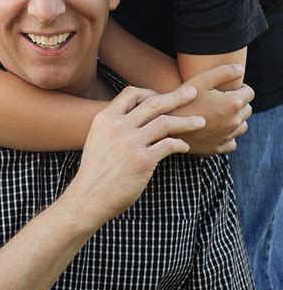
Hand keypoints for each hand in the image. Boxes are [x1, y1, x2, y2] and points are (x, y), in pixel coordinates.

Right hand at [68, 84, 203, 227]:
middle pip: (153, 103)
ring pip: (165, 122)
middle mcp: (118, 126)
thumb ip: (114, 125)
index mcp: (105, 118)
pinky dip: (180, 144)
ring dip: (186, 121)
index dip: (149, 92)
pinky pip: (169, 145)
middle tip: (192, 92)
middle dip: (176, 96)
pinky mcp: (143, 161)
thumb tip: (134, 117)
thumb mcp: (97, 138)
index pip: (131, 93)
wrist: (89, 197)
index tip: (162, 97)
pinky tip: (185, 146)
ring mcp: (131, 143)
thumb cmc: (95, 170)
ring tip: (201, 121)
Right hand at [172, 65, 253, 154]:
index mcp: (232, 103)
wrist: (164, 125)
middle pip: (247, 109)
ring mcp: (226, 137)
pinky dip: (227, 136)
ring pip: (242, 126)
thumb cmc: (183, 99)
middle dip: (238, 103)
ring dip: (235, 119)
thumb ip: (224, 72)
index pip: (249, 93)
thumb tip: (241, 69)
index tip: (226, 88)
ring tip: (218, 114)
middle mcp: (233, 122)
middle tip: (219, 100)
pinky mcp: (218, 148)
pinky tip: (215, 129)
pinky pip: (232, 142)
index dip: (239, 88)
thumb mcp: (201, 80)